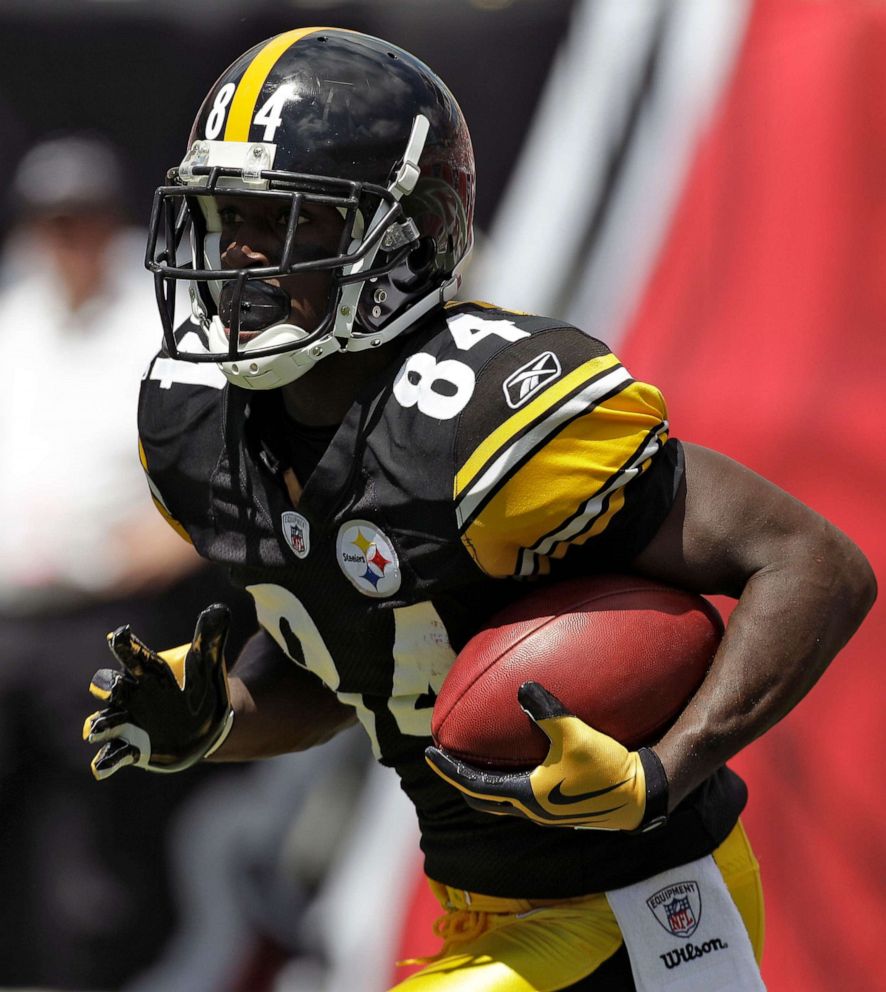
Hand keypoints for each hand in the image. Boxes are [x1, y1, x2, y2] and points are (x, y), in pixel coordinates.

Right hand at [83, 604, 233, 779]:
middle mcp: (133, 696)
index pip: (136, 657)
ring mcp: (130, 723)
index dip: (128, 646)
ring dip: (100, 725)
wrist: (206, 726)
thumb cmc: (201, 689)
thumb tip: (218, 608)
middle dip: (108, 686)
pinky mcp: (134, 749)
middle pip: (113, 687)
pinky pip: (115, 755)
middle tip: (109, 686)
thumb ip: (211, 639)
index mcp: (150, 673)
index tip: (121, 635)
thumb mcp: (208, 665)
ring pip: (107, 721)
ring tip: (96, 731)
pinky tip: (102, 767)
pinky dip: (107, 761)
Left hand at [425, 682, 668, 831]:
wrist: (640, 797)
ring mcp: (544, 813)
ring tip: (476, 760)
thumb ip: (547, 711)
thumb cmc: (607, 769)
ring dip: (483, 783)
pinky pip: (520, 796)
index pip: (473, 784)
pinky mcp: (558, 809)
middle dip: (460, 780)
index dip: (448, 769)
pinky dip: (506, 782)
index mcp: (525, 796)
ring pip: (501, 802)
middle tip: (447, 758)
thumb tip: (522, 687)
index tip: (429, 753)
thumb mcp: (576, 735)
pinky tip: (520, 760)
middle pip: (481, 798)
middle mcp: (529, 811)